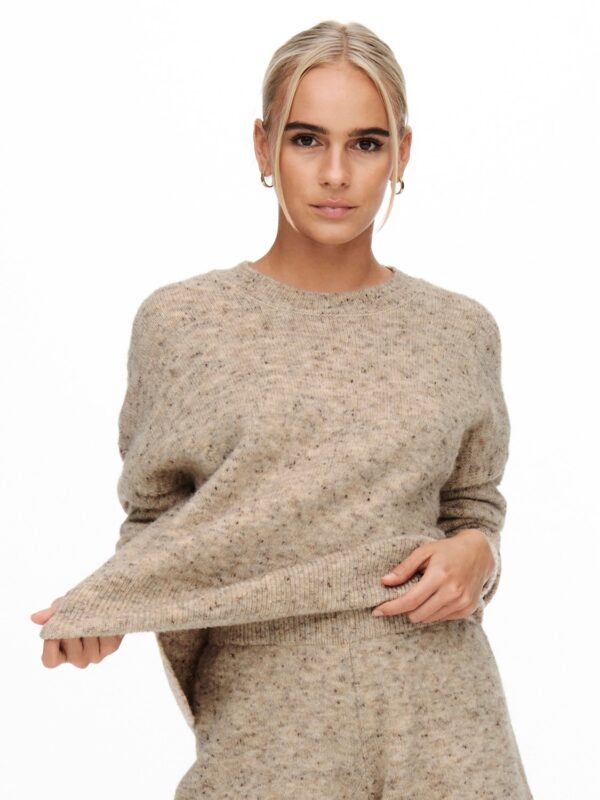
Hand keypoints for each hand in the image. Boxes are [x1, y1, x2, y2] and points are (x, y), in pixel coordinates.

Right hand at [31, 596, 123, 667]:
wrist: (105, 602)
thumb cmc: (77, 608)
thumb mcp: (62, 607)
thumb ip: (50, 614)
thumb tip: (35, 618)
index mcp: (61, 653)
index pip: (50, 661)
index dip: (50, 644)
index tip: (55, 626)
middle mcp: (78, 659)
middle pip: (71, 645)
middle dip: (73, 625)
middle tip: (77, 612)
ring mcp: (95, 655)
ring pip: (88, 639)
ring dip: (89, 622)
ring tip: (91, 612)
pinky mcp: (111, 647)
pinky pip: (104, 635)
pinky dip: (103, 622)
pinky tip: (103, 616)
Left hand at [372, 529, 495, 623]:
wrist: (479, 553)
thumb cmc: (447, 550)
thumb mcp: (424, 552)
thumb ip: (404, 568)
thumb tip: (384, 582)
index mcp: (439, 576)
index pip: (410, 600)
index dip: (391, 608)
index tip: (377, 611)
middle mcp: (452, 592)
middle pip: (418, 614)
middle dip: (404, 609)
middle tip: (401, 598)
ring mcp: (462, 602)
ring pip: (429, 619)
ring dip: (419, 611)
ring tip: (423, 594)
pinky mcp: (468, 609)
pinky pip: (442, 618)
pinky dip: (434, 611)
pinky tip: (436, 597)